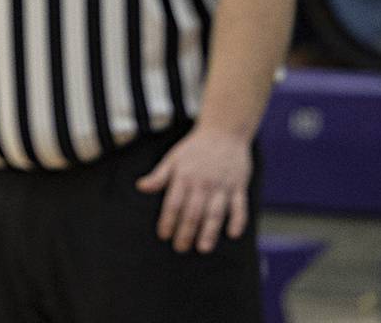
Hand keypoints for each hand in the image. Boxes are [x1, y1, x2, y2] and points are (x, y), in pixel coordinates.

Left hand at [136, 124, 252, 253]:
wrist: (224, 132)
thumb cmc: (195, 148)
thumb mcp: (173, 159)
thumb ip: (159, 176)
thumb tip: (140, 187)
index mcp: (184, 176)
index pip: (173, 203)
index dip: (168, 221)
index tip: (163, 236)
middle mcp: (203, 182)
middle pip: (193, 212)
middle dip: (185, 232)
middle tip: (180, 248)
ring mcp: (222, 185)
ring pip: (215, 213)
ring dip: (209, 232)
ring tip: (202, 248)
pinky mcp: (239, 186)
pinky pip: (240, 207)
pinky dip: (237, 221)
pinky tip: (232, 234)